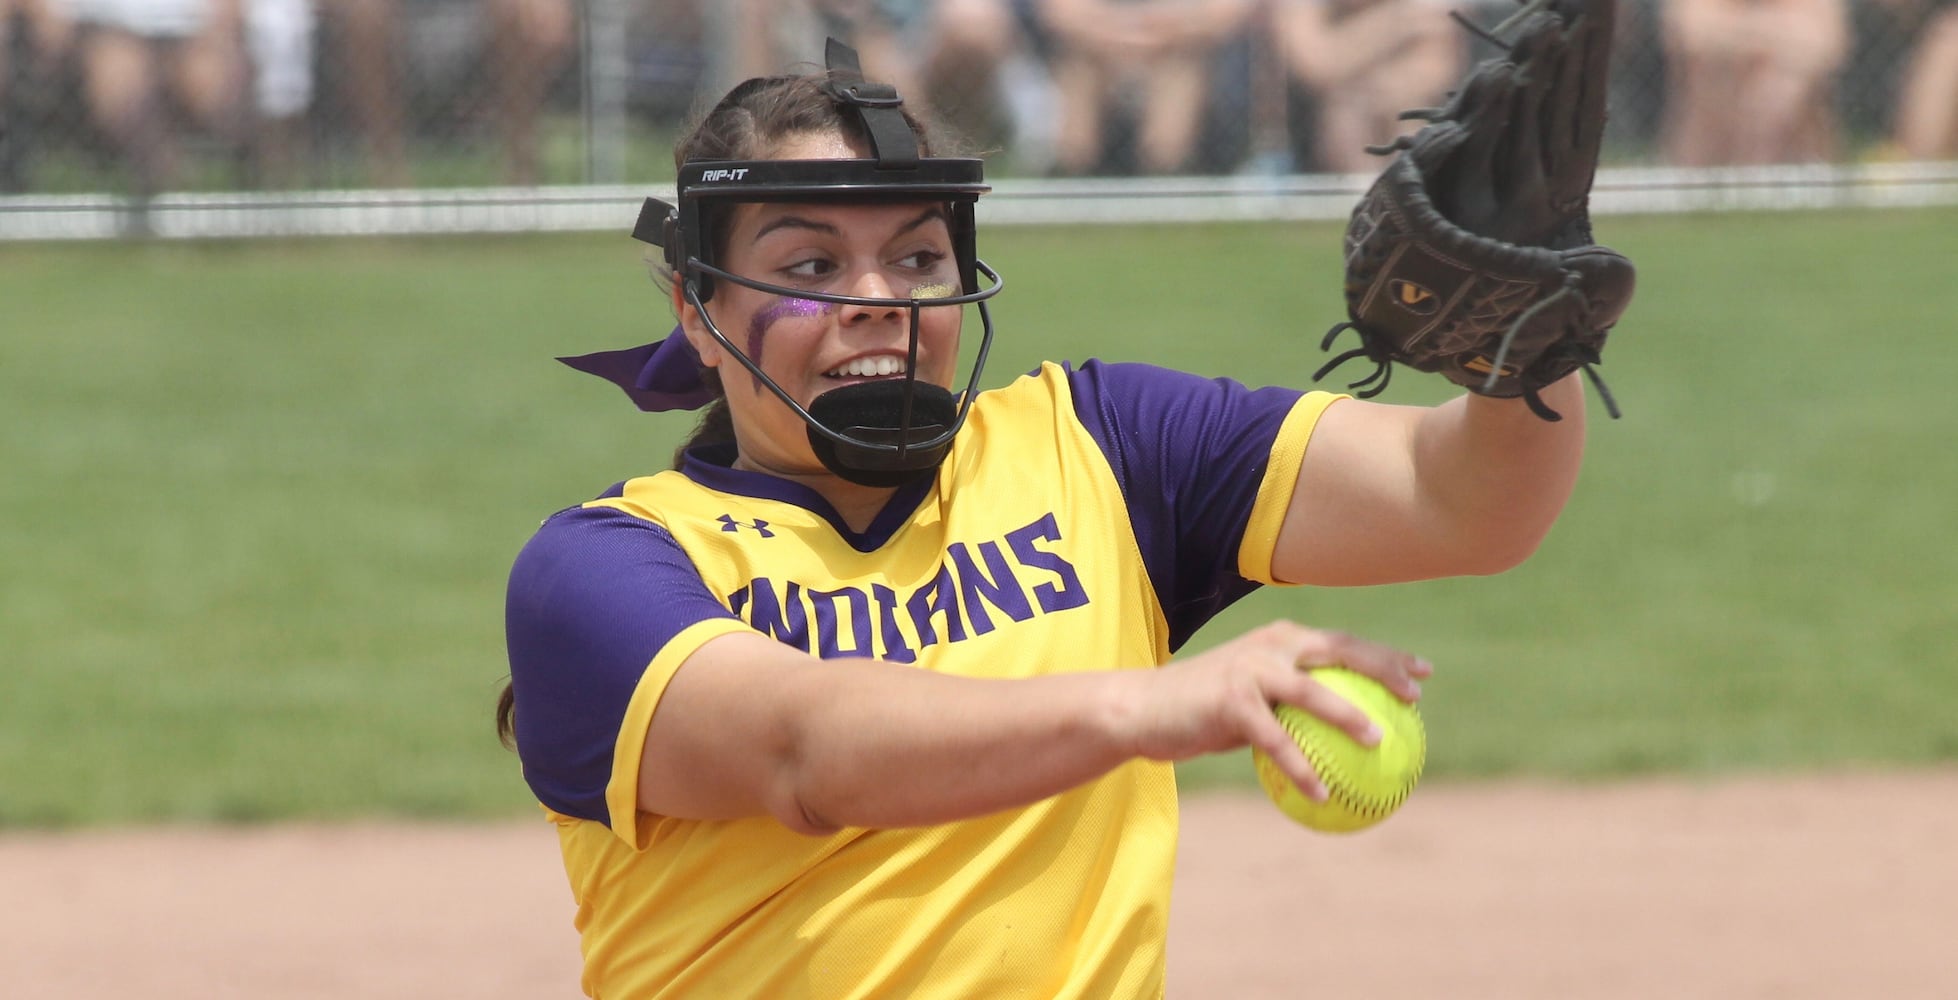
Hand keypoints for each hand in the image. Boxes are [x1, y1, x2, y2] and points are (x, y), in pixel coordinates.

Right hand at [1117, 621, 1430, 800]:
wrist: (1143, 709)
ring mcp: (1250, 669)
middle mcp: (1270, 645)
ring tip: (1379, 741)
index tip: (1422, 672)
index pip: (1343, 642)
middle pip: (1338, 650)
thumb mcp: (1251, 697)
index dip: (1386, 655)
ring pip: (1311, 691)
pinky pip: (1276, 741)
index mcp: (1280, 639)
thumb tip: (1339, 735)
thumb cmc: (1201, 709)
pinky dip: (1301, 768)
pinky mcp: (1231, 701)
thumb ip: (1289, 704)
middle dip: (1382, 667)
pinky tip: (1323, 793)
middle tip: (1415, 697)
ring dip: (1348, 715)